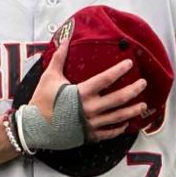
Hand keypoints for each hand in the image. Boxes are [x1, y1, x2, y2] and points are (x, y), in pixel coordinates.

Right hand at [30, 24, 150, 143]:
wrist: (33, 127)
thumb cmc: (41, 101)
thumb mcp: (50, 77)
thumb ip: (60, 58)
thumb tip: (64, 40)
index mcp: (82, 93)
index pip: (106, 79)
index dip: (120, 70)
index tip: (130, 64)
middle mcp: (90, 109)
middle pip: (119, 98)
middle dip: (134, 90)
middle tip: (143, 84)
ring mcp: (91, 124)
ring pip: (118, 117)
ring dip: (132, 110)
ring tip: (143, 105)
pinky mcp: (89, 136)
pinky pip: (109, 133)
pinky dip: (119, 128)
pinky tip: (126, 123)